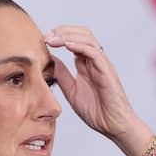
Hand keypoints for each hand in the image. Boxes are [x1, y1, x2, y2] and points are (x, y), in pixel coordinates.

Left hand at [45, 25, 138, 142]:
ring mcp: (102, 64)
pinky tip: (66, 45)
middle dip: (62, 30)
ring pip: (87, 38)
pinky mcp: (107, 71)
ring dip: (68, 35)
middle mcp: (95, 61)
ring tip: (52, 38)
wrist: (113, 125)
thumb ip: (62, 75)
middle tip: (46, 35)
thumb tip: (50, 60)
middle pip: (81, 33)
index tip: (42, 40)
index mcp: (86, 65)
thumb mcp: (72, 91)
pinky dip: (80, 46)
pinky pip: (94, 52)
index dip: (58, 36)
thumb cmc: (97, 112)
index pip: (74, 40)